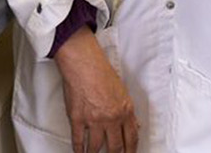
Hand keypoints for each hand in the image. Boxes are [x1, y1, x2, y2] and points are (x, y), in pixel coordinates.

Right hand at [52, 30, 137, 152]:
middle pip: (115, 146)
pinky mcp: (78, 119)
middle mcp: (111, 117)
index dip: (131, 150)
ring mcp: (94, 120)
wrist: (85, 66)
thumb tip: (133, 125)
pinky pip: (78, 140)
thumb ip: (127, 111)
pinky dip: (79, 149)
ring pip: (96, 146)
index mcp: (125, 110)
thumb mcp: (123, 92)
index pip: (132, 137)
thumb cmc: (103, 74)